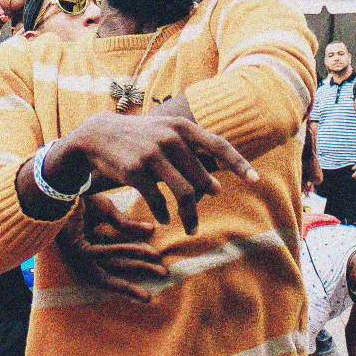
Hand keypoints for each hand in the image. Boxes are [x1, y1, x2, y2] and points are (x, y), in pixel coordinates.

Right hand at [50, 113, 259, 235]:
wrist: (99, 135)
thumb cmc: (142, 138)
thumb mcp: (167, 134)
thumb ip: (192, 155)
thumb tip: (216, 188)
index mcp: (183, 128)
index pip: (219, 145)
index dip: (239, 164)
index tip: (256, 181)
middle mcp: (170, 138)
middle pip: (201, 180)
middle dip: (203, 204)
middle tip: (197, 221)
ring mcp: (153, 154)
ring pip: (184, 193)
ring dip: (189, 216)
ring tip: (190, 227)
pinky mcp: (136, 170)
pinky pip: (159, 200)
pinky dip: (163, 212)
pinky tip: (163, 217)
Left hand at [58, 196, 166, 302]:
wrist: (59, 185)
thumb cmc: (79, 198)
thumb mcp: (107, 212)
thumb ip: (125, 225)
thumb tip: (152, 231)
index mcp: (86, 251)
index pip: (111, 270)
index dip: (132, 277)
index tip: (150, 287)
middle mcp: (80, 258)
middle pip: (111, 275)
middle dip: (138, 279)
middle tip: (162, 279)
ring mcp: (75, 256)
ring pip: (109, 267)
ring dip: (136, 266)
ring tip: (158, 267)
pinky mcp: (74, 247)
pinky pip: (103, 252)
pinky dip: (123, 250)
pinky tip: (141, 251)